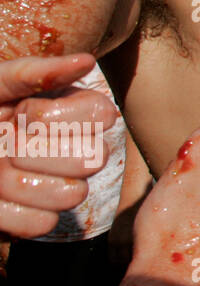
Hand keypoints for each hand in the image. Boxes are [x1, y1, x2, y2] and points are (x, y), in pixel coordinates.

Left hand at [0, 54, 116, 239]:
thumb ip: (35, 72)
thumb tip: (87, 62)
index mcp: (73, 113)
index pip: (103, 115)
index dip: (58, 117)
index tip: (22, 112)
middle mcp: (76, 149)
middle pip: (94, 158)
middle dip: (37, 150)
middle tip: (7, 142)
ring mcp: (59, 186)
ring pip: (73, 194)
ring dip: (21, 182)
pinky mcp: (38, 219)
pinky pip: (43, 224)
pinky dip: (9, 212)